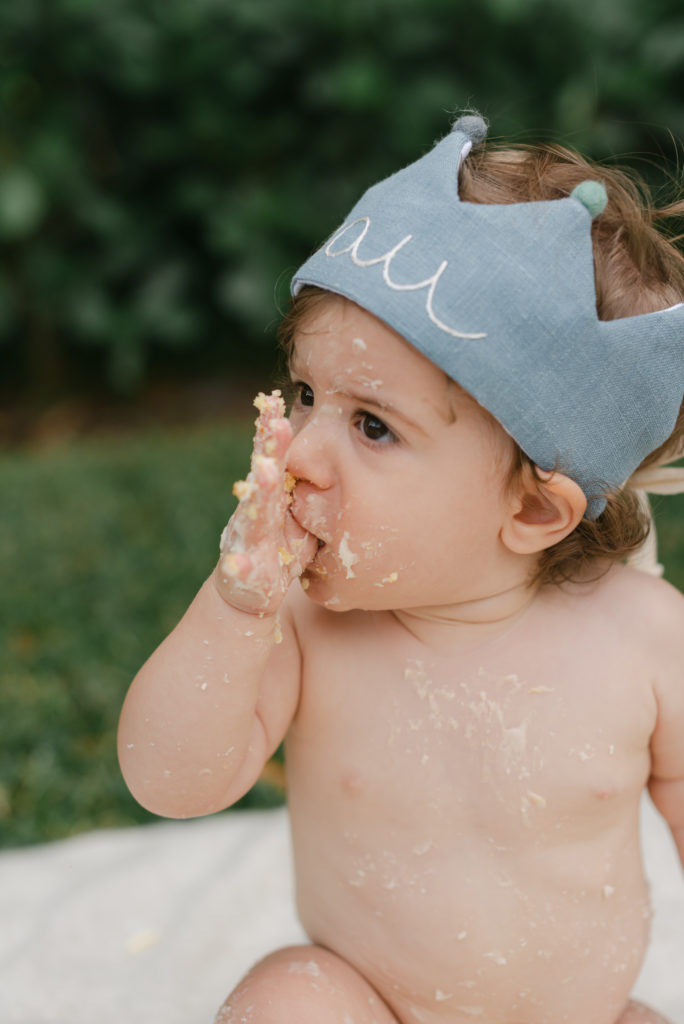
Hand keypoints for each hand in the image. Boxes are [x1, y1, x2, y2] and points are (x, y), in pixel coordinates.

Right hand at [215, 391, 316, 614]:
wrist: (247, 588)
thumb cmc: (278, 546)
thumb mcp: (297, 514)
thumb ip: (307, 488)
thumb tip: (335, 454)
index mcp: (269, 496)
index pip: (272, 458)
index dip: (271, 431)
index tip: (274, 400)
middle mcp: (255, 511)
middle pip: (264, 476)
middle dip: (269, 449)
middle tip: (275, 421)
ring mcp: (247, 539)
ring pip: (253, 514)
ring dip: (258, 493)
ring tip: (266, 472)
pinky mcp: (242, 572)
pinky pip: (239, 569)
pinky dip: (238, 565)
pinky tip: (238, 562)